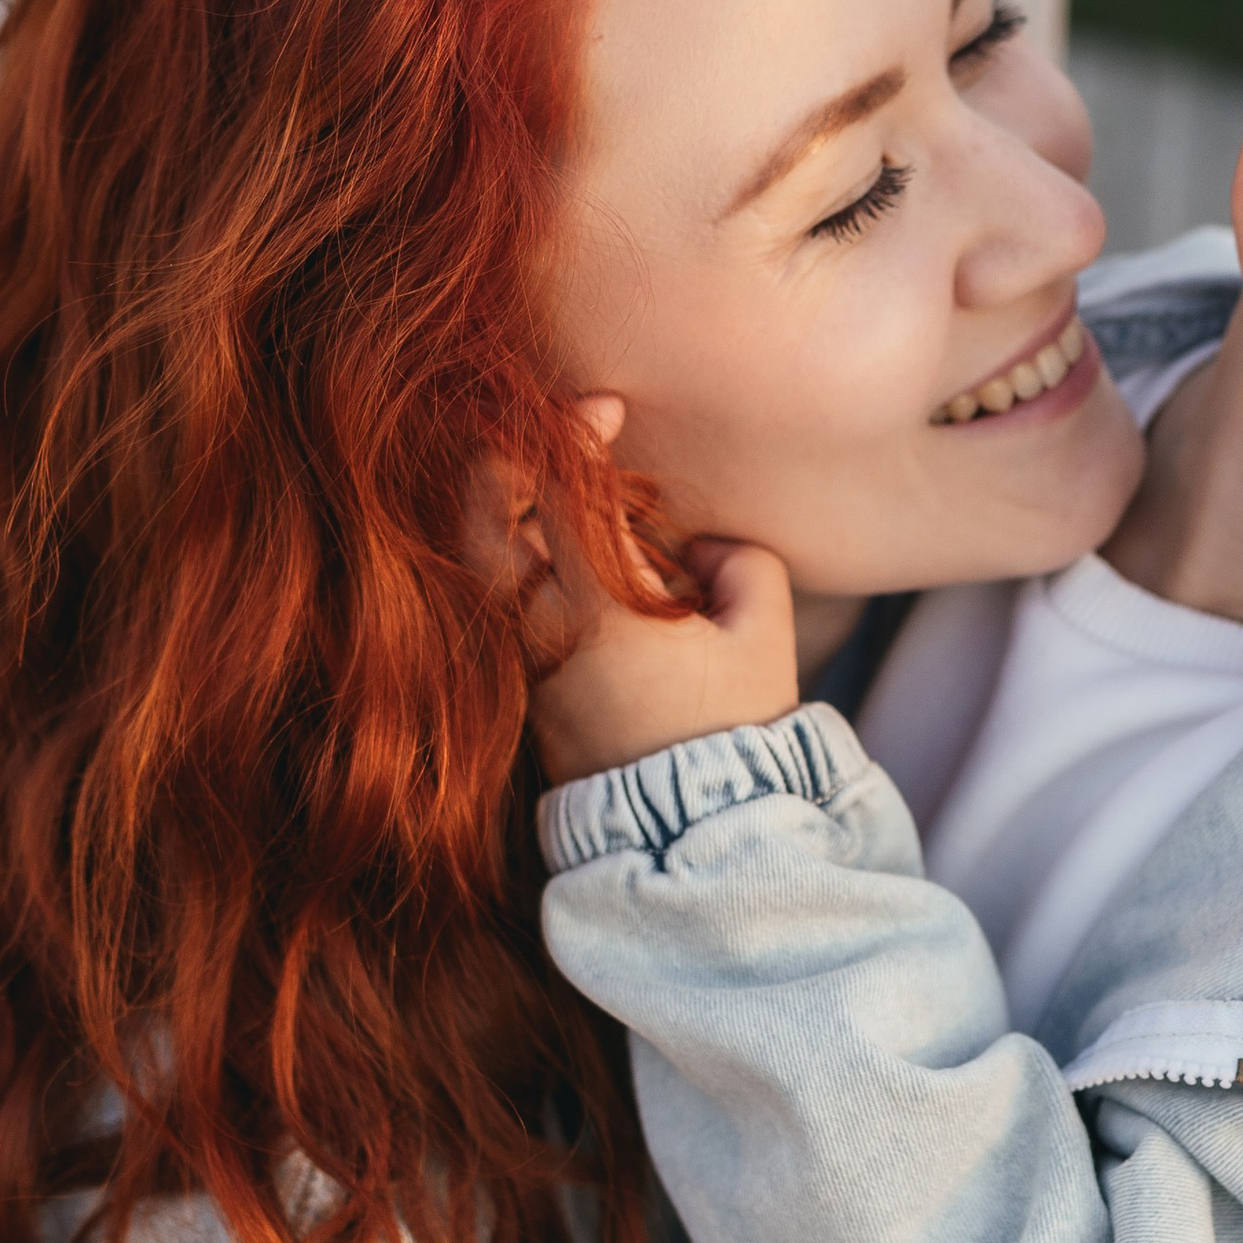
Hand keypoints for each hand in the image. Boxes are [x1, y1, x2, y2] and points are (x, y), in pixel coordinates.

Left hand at [464, 408, 799, 782]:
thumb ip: (739, 562)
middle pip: (480, 518)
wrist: (694, 832)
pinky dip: (528, 565)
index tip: (607, 410)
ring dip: (517, 516)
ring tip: (580, 508)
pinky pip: (508, 603)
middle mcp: (541, 628)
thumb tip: (699, 548)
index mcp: (596, 603)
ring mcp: (524, 660)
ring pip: (484, 561)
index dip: (574, 429)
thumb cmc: (734, 731)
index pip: (556, 485)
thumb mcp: (763, 635)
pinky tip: (581, 565)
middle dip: (506, 463)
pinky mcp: (526, 689)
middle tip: (555, 445)